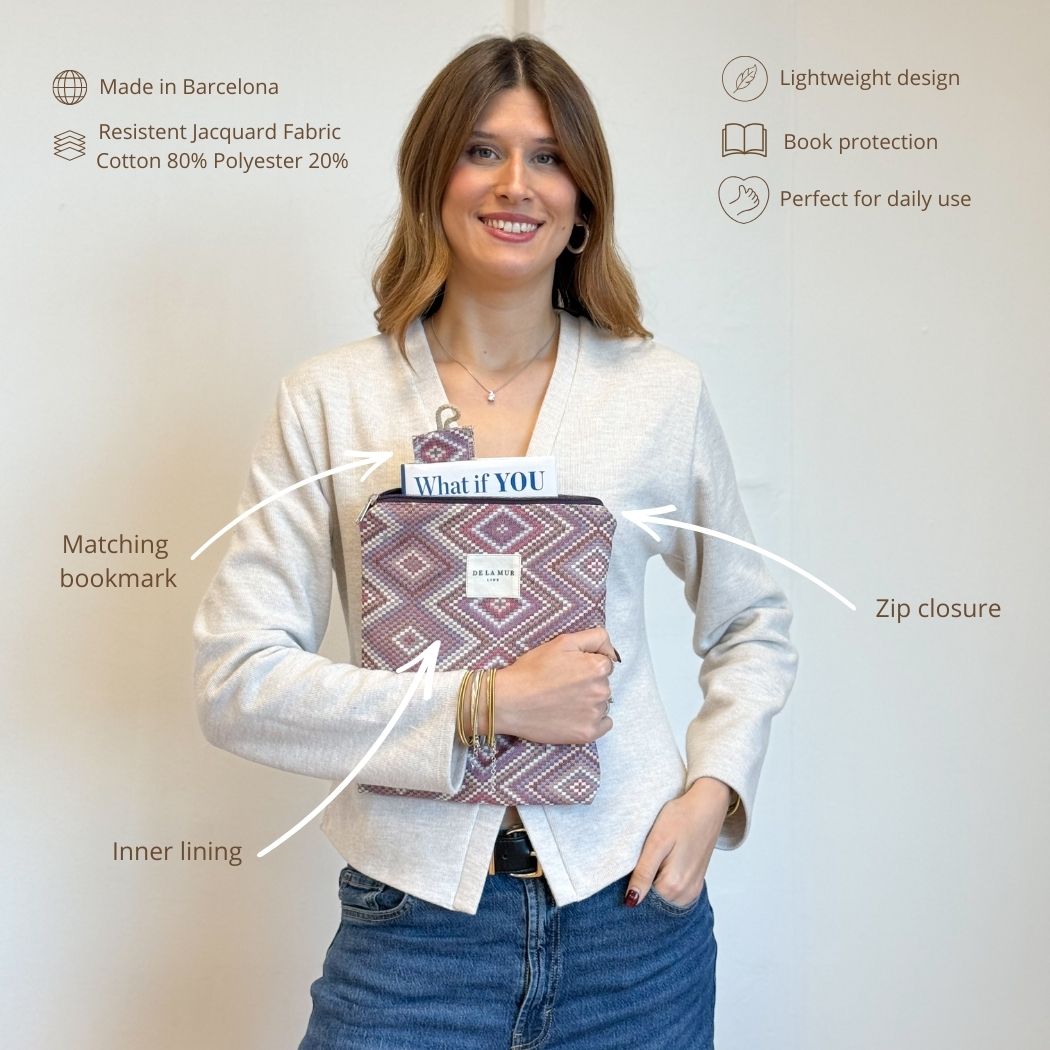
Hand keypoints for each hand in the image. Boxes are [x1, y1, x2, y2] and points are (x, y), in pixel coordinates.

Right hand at [492, 627, 618, 744]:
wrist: (509, 701)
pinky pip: (604, 724)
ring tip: (562, 700)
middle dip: (588, 683)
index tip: (569, 669)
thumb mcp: (563, 641)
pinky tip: (574, 715)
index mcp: (598, 667)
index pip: (605, 663)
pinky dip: (593, 720)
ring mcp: (595, 714)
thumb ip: (594, 638)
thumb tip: (611, 650)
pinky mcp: (587, 734)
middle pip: (603, 684)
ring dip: (588, 701)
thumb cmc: (532, 670)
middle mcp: (602, 691)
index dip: (586, 664)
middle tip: (562, 684)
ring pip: (601, 703)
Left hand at [624, 777, 730, 907]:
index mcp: (674, 885)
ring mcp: (693, 890)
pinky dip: (666, 880)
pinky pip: (674, 891)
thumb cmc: (681, 817)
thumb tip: (631, 901)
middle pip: (653, 899)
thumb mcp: (656, 842)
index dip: (633, 883)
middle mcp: (686, 894)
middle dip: (644, 884)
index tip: (636, 864)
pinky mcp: (696, 883)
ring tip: (658, 857)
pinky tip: (666, 861)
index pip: (641, 900)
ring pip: (663, 896)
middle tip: (648, 856)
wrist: (707, 805)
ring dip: (655, 881)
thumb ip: (643, 873)